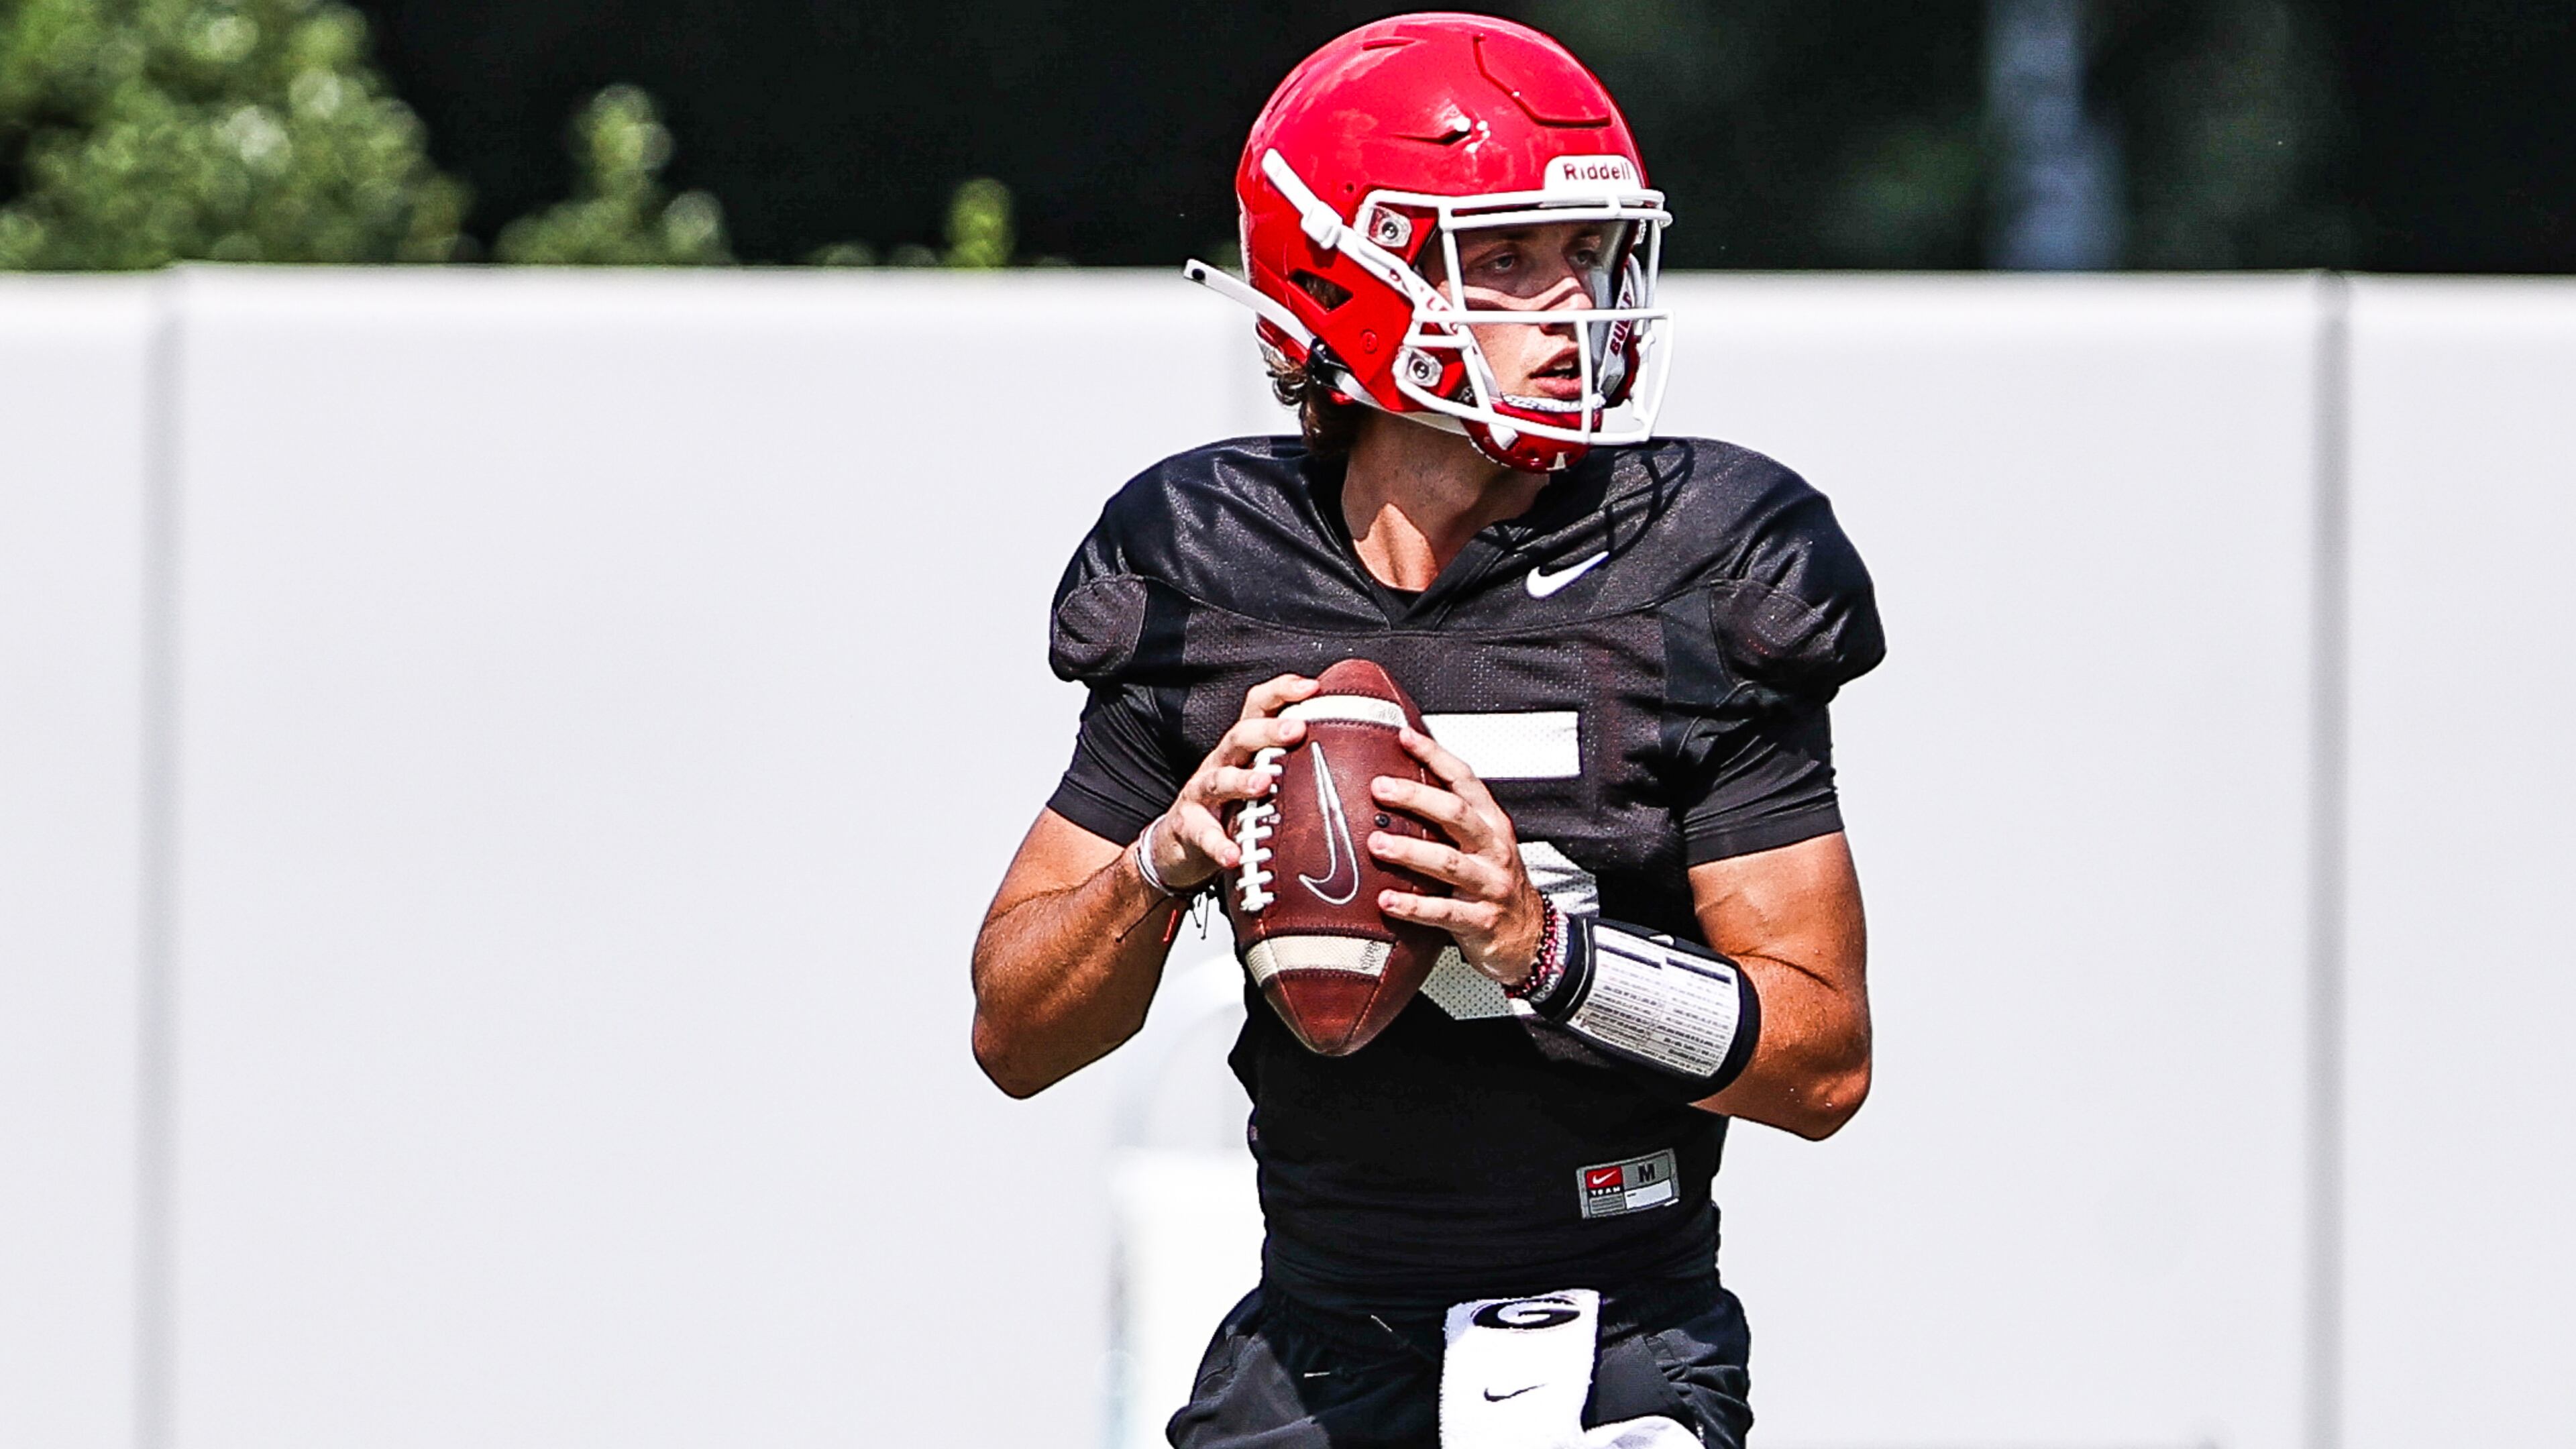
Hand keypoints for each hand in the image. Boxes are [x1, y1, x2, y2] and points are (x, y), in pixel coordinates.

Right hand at [1141, 674, 1318, 890]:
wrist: (1180, 842)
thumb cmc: (1232, 806)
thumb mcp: (1259, 779)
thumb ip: (1292, 767)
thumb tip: (1351, 757)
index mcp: (1243, 749)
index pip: (1258, 708)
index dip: (1282, 692)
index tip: (1313, 688)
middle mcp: (1221, 762)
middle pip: (1240, 736)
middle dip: (1268, 731)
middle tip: (1297, 730)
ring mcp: (1201, 793)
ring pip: (1218, 779)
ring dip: (1242, 780)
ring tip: (1264, 784)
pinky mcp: (1188, 825)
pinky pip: (1203, 834)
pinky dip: (1218, 844)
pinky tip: (1233, 854)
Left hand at [1367, 726, 1545, 985]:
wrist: (1529, 936)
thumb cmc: (1495, 884)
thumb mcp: (1484, 845)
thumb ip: (1451, 820)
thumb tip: (1401, 787)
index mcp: (1492, 824)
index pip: (1465, 780)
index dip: (1436, 756)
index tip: (1405, 738)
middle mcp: (1493, 849)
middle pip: (1456, 814)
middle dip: (1416, 797)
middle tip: (1380, 788)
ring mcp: (1489, 885)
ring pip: (1448, 862)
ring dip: (1410, 850)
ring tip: (1377, 843)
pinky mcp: (1480, 920)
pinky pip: (1444, 912)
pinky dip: (1413, 906)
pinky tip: (1387, 901)